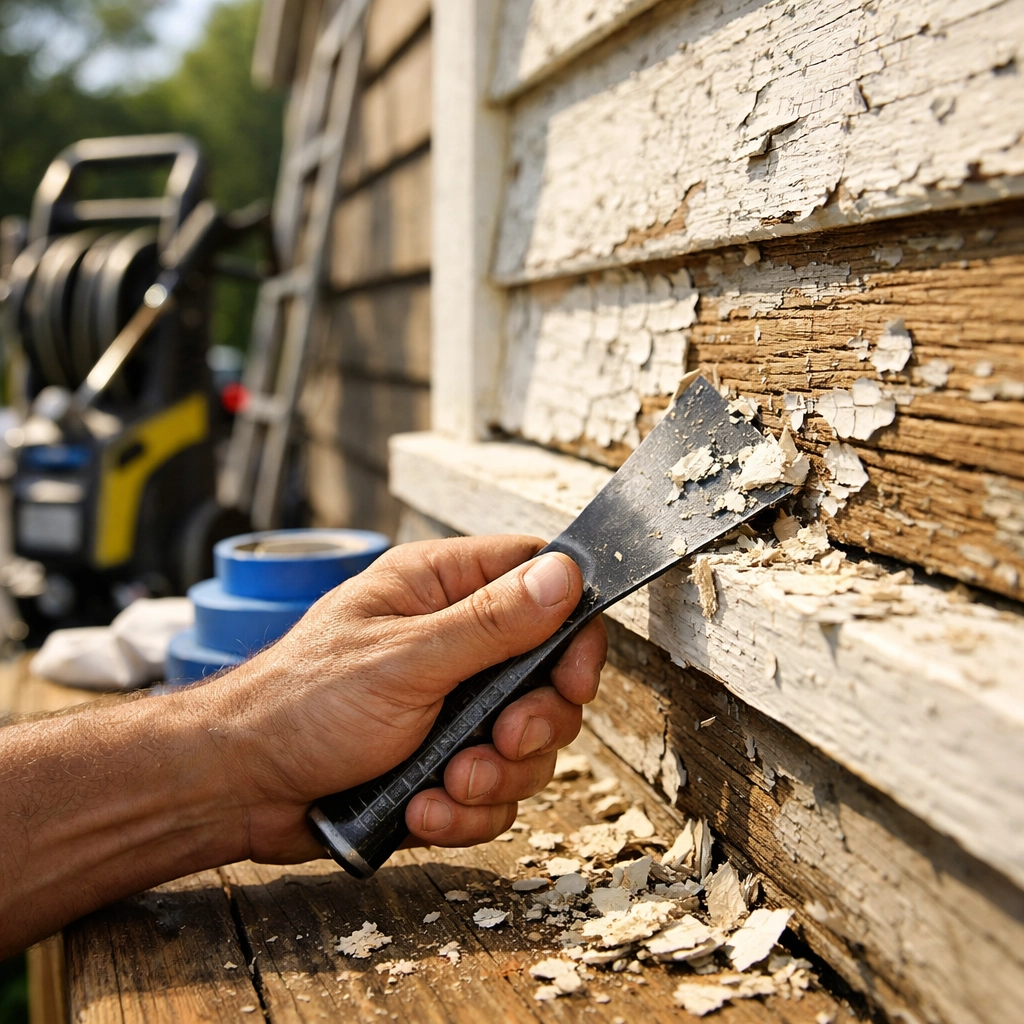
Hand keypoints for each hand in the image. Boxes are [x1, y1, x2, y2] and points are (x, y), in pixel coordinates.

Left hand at [200, 535, 606, 863]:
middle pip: (546, 673)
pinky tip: (422, 808)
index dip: (570, 626)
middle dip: (533, 721)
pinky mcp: (443, 761)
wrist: (242, 789)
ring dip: (495, 775)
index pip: (538, 580)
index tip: (573, 678)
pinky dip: (466, 810)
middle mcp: (454, 642)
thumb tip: (565, 574)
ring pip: (526, 741)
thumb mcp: (405, 659)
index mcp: (439, 588)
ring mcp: (451, 705)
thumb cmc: (300, 704)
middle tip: (501, 740)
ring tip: (446, 783)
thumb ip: (490, 622)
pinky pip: (493, 790)